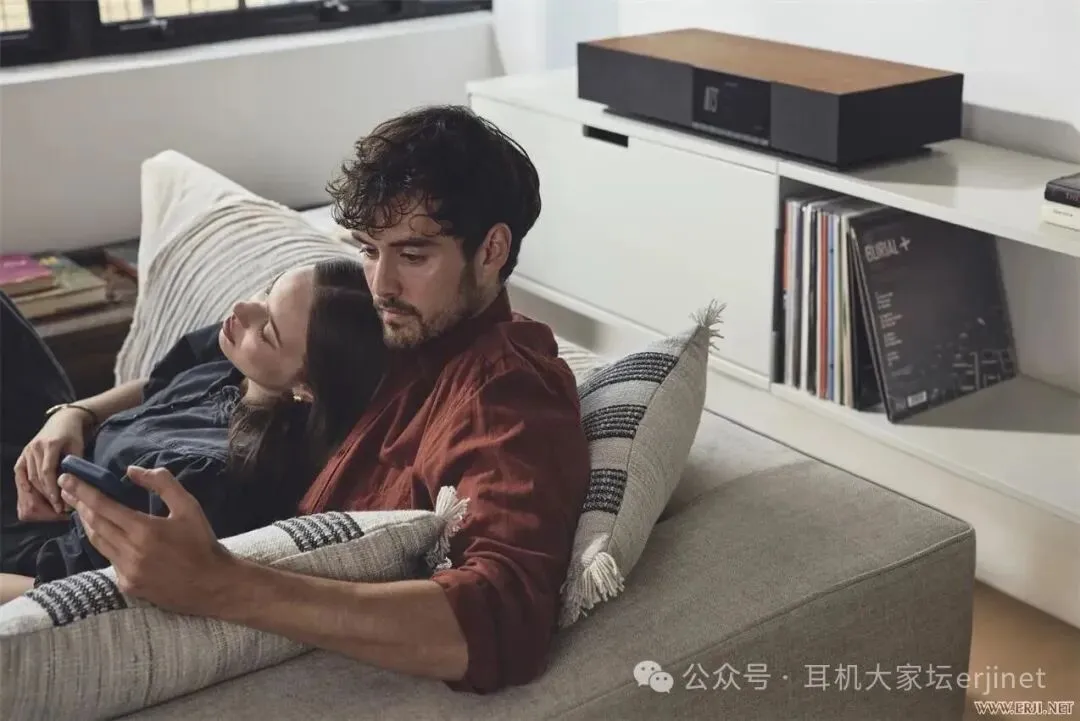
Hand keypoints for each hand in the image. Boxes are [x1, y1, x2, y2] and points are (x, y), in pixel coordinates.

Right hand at [14, 408, 89, 513]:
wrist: (63, 419)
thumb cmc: (74, 434)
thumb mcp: (79, 446)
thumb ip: (76, 463)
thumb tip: (75, 485)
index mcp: (50, 445)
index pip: (47, 472)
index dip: (52, 489)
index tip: (59, 504)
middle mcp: (35, 448)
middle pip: (37, 477)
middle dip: (47, 495)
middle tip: (58, 509)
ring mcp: (27, 450)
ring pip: (29, 477)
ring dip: (38, 492)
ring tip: (50, 505)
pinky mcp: (24, 453)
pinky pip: (20, 472)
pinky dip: (24, 485)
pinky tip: (30, 495)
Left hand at [59, 466, 234, 615]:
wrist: (212, 584)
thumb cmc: (202, 542)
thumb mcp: (189, 506)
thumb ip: (162, 483)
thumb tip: (132, 471)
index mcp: (144, 530)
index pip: (103, 506)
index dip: (83, 491)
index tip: (68, 479)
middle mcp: (130, 552)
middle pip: (94, 524)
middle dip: (80, 505)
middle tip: (69, 491)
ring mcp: (127, 572)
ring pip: (98, 543)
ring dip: (89, 524)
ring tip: (82, 509)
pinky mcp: (128, 585)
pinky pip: (110, 560)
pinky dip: (106, 544)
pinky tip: (109, 536)